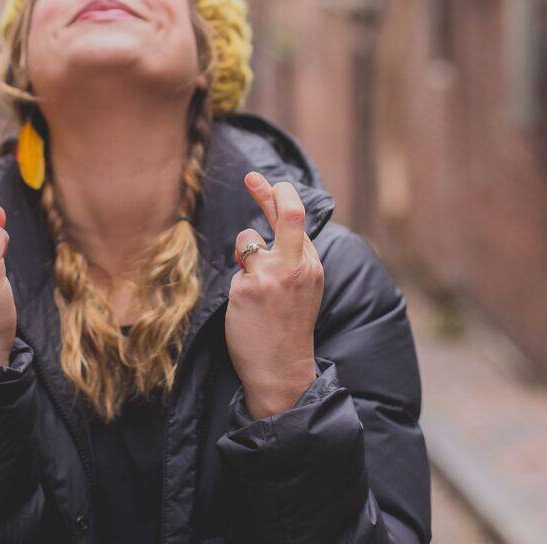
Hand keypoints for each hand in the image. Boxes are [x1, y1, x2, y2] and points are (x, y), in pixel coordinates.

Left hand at [224, 171, 324, 418]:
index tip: (265, 181)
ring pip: (247, 240)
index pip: (297, 220)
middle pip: (288, 214)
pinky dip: (237, 286)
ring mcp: (272, 276)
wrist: (282, 369)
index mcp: (311, 265)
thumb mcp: (301, 288)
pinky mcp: (247, 288)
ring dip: (242, 255)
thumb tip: (265, 230)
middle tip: (252, 177)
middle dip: (270, 192)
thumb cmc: (288, 328)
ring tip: (253, 286)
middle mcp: (296, 265)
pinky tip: (248, 309)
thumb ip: (290, 258)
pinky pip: (234, 272)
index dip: (279, 197)